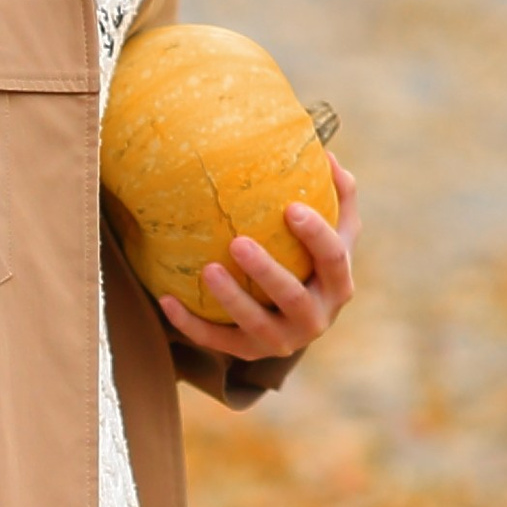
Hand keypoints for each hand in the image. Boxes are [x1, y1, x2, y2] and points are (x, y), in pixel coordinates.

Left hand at [159, 154, 358, 362]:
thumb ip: (339, 195)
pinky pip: (217, 341)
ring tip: (206, 269)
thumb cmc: (315, 261)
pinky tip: (166, 299)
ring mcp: (282, 340)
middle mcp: (316, 318)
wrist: (297, 319)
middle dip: (267, 272)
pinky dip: (191, 324)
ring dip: (230, 298)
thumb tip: (329, 153)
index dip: (316, 235)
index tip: (291, 207)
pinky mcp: (249, 353)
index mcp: (339, 284)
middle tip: (237, 242)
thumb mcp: (336, 232)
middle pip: (293, 297)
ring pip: (255, 324)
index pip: (334, 259)